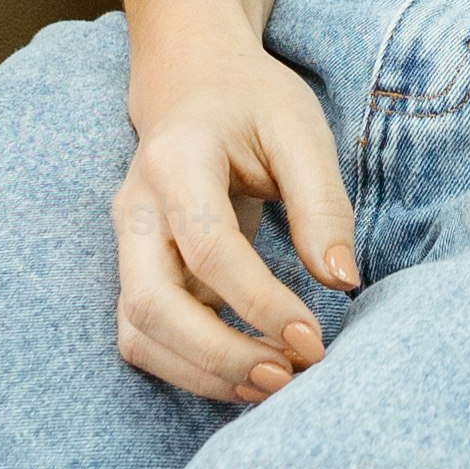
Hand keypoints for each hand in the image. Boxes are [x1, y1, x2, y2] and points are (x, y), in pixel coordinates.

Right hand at [112, 27, 359, 404]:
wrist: (192, 82)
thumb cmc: (252, 102)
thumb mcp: (299, 129)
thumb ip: (321, 203)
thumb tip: (341, 281)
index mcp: (175, 161)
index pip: (208, 249)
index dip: (258, 301)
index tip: (311, 336)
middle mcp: (136, 209)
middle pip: (151, 304)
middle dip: (217, 355)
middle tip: (287, 377)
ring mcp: (128, 245)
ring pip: (139, 332)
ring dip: (202, 373)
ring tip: (274, 386)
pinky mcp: (137, 272)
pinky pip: (145, 338)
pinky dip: (189, 370)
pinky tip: (247, 376)